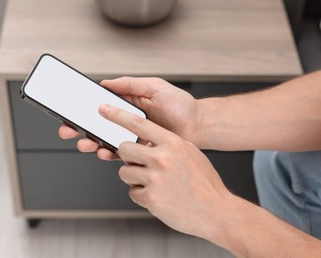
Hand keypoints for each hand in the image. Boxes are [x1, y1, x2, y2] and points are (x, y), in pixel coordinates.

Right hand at [58, 77, 200, 159]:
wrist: (198, 126)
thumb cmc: (180, 105)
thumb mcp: (154, 87)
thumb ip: (130, 85)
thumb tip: (105, 83)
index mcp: (128, 104)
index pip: (100, 107)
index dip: (83, 109)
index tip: (68, 111)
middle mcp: (127, 121)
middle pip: (97, 125)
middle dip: (79, 129)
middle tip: (67, 131)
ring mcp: (132, 137)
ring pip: (105, 141)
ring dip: (91, 143)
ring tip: (84, 143)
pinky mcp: (140, 151)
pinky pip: (121, 154)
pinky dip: (109, 154)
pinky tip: (103, 152)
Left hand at [98, 104, 230, 238]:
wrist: (216, 211)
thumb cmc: (205, 183)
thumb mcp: (191, 154)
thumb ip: (169, 144)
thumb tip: (149, 141)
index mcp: (173, 143)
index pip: (138, 124)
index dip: (118, 115)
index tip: (104, 110)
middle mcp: (162, 158)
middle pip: (124, 149)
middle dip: (128, 157)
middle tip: (139, 163)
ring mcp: (155, 179)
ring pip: (125, 172)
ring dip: (134, 177)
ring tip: (153, 182)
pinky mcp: (151, 198)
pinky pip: (132, 192)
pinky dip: (141, 194)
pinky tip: (158, 196)